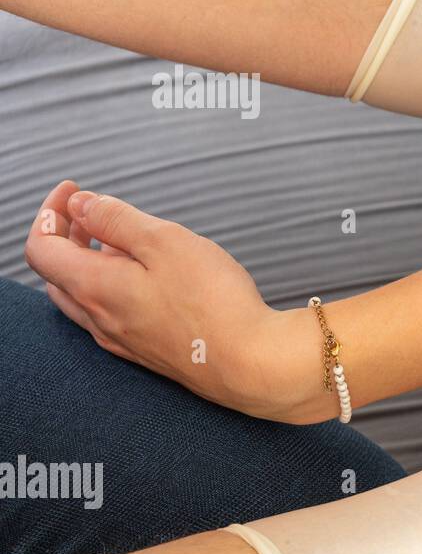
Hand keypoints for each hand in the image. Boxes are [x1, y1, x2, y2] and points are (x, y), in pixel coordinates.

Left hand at [24, 181, 324, 422]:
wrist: (250, 363)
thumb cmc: (212, 301)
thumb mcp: (165, 241)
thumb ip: (116, 219)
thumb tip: (80, 205)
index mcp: (94, 287)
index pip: (40, 248)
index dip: (49, 212)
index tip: (74, 190)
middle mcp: (98, 318)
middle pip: (56, 274)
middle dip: (64, 235)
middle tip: (91, 210)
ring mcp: (121, 340)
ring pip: (81, 297)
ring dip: (86, 262)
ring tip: (118, 240)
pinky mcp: (146, 351)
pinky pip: (108, 315)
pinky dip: (109, 287)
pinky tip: (144, 277)